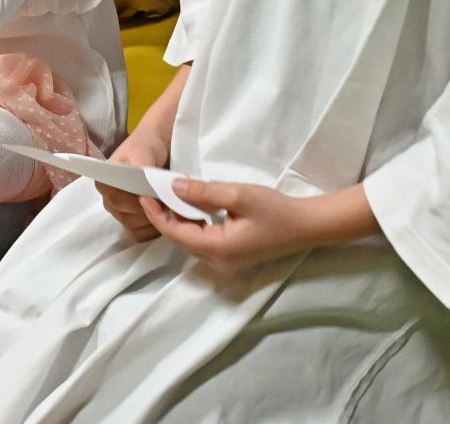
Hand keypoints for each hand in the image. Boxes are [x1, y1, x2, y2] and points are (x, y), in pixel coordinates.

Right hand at [98, 126, 172, 242]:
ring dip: (152, 219)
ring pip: (133, 226)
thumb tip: (141, 186)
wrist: (158, 147)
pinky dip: (153, 229)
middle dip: (148, 209)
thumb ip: (141, 167)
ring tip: (167, 204)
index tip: (153, 192)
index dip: (135, 200)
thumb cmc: (148, 146)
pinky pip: (139, 235)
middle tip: (166, 198)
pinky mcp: (132, 222)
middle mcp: (108, 199)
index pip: (116, 199)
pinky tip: (164, 215)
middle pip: (124, 215)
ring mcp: (119, 212)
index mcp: (104, 181)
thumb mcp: (144, 151)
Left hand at [140, 180, 325, 273]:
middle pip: (180, 239)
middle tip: (151, 191)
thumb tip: (173, 186)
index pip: (174, 232)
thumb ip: (204, 192)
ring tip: (166, 196)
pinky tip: (190, 207)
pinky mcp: (232, 256)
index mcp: (217, 249)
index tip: (142, 193)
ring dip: (178, 220)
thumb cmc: (275, 210)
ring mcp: (225, 262)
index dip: (156, 214)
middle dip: (163, 216)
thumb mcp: (238, 195)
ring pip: (190, 241)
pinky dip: (192, 224)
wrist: (308, 226)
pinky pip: (203, 241)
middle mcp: (217, 261)